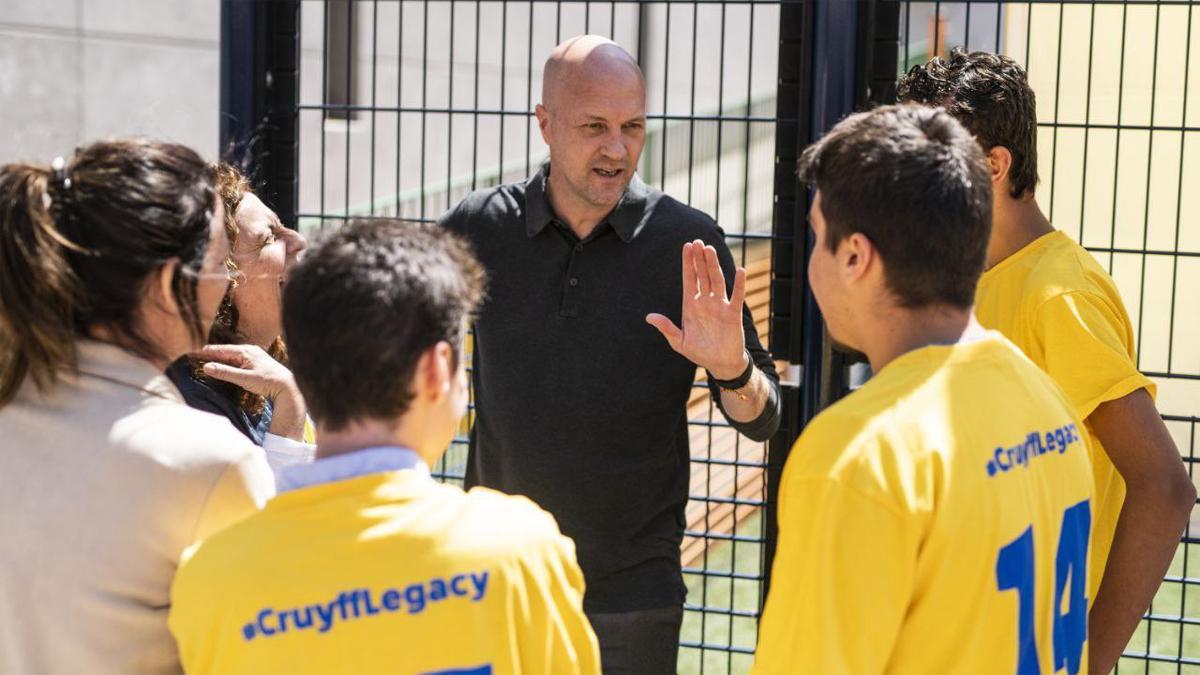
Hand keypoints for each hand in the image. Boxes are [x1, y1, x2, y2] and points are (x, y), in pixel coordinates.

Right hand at [197, 344, 306, 440]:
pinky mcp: (255, 362)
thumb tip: (207, 366)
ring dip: (217, 357)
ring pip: (230, 355)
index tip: (190, 352)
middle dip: (208, 353)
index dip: (204, 352)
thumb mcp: (244, 378)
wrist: (287, 386)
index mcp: (245, 351)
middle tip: (192, 355)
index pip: (220, 350)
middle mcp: (249, 350)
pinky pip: (236, 359)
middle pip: (224, 351)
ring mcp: (252, 355)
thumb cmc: (267, 382)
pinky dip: (226, 361)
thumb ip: (225, 372)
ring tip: (202, 359)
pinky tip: (221, 364)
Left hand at [646, 239, 748, 378]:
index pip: (689, 279)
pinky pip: (736, 296)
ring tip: (709, 249)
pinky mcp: (733, 314)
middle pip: (702, 275)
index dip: (688, 263)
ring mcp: (720, 306)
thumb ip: (666, 328)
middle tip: (697, 241)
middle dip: (699, 259)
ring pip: (717, 280)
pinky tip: (740, 271)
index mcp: (691, 306)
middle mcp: (705, 302)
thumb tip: (649, 317)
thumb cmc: (699, 352)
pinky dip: (739, 284)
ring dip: (713, 265)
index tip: (686, 246)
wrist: (720, 364)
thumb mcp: (679, 342)